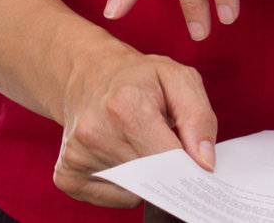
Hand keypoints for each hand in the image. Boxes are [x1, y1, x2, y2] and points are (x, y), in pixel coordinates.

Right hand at [55, 39, 216, 206]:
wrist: (89, 76)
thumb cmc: (139, 78)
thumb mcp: (179, 78)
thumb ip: (199, 118)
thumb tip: (205, 162)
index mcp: (126, 105)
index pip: (167, 157)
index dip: (189, 164)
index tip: (201, 167)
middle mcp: (95, 133)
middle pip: (151, 176)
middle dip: (170, 169)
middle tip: (173, 148)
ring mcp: (77, 157)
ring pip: (135, 190)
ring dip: (148, 175)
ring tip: (143, 144)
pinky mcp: (67, 175)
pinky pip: (115, 198)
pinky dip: (128, 185)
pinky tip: (126, 157)